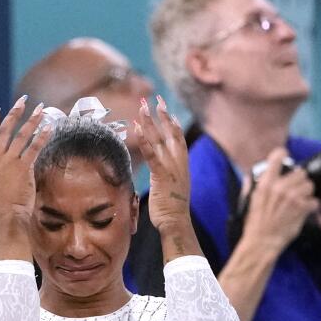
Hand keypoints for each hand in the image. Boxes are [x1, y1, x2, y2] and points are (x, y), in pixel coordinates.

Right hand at [0, 95, 51, 219]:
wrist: (6, 216)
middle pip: (5, 130)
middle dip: (15, 113)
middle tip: (23, 101)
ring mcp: (10, 162)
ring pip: (21, 135)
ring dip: (32, 120)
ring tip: (41, 109)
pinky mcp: (23, 167)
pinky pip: (34, 148)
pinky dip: (42, 137)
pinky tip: (50, 127)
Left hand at [135, 95, 191, 232]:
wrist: (176, 222)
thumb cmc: (172, 211)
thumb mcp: (170, 190)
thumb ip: (166, 178)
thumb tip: (159, 176)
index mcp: (182, 165)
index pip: (179, 139)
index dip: (172, 123)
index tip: (166, 110)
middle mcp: (179, 163)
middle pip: (171, 132)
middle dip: (163, 114)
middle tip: (155, 98)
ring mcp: (171, 168)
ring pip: (160, 139)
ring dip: (150, 121)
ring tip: (142, 107)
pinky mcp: (161, 175)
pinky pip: (152, 153)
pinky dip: (145, 140)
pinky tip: (137, 128)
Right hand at [240, 147, 318, 252]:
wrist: (262, 242)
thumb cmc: (255, 224)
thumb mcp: (249, 201)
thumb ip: (251, 185)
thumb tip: (253, 175)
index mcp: (265, 183)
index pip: (277, 157)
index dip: (282, 156)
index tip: (285, 158)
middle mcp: (280, 187)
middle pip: (300, 172)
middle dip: (299, 181)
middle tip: (296, 189)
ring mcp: (292, 197)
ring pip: (309, 185)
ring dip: (307, 192)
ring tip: (301, 200)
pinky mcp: (302, 209)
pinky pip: (314, 201)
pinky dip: (311, 206)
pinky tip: (305, 210)